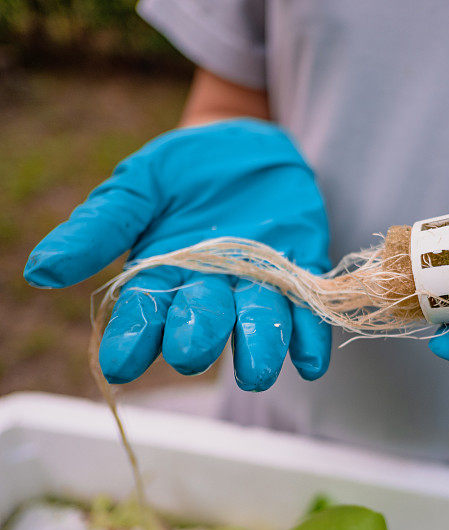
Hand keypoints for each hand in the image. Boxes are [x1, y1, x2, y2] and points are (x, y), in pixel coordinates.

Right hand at [24, 119, 330, 390]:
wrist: (247, 142)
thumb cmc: (183, 169)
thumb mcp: (137, 186)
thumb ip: (99, 227)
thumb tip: (40, 272)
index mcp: (162, 277)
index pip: (141, 317)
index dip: (130, 341)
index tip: (120, 365)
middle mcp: (209, 292)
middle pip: (202, 325)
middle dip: (197, 339)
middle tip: (191, 351)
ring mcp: (257, 284)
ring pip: (257, 325)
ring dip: (259, 349)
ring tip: (257, 372)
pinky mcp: (301, 270)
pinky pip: (307, 310)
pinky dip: (310, 337)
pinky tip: (311, 362)